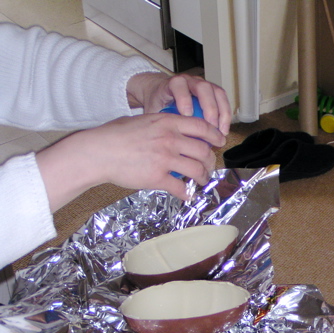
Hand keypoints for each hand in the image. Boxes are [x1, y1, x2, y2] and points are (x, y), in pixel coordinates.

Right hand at [36, 113, 220, 210]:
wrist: (97, 152)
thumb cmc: (115, 135)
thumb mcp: (143, 120)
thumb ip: (162, 125)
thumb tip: (176, 131)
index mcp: (167, 122)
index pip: (202, 127)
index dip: (215, 135)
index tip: (220, 141)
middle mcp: (170, 139)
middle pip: (204, 151)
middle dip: (211, 161)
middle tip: (209, 166)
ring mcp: (165, 159)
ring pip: (196, 170)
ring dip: (202, 177)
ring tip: (201, 180)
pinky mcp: (157, 178)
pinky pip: (180, 188)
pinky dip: (187, 193)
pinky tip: (187, 195)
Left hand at [127, 72, 231, 139]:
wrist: (161, 93)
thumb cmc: (159, 104)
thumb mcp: (155, 112)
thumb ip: (161, 122)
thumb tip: (167, 140)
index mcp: (173, 83)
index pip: (179, 85)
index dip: (184, 98)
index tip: (187, 115)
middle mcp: (190, 81)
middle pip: (203, 87)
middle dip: (209, 107)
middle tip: (210, 126)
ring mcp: (204, 85)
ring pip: (217, 92)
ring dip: (222, 112)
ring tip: (221, 131)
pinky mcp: (213, 92)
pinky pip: (223, 100)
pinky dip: (226, 115)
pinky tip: (223, 130)